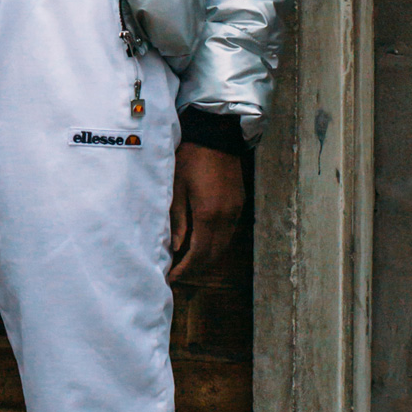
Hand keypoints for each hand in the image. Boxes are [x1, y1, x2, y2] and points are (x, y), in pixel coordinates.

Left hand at [169, 142, 243, 278]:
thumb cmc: (190, 157)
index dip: (186, 269)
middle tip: (178, 274)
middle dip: (196, 268)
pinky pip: (228, 234)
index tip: (172, 277)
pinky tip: (203, 244)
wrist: (216, 135)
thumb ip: (178, 218)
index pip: (199, 253)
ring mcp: (235, 211)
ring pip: (223, 246)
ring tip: (188, 263)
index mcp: (208, 213)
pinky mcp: (239, 204)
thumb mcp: (176, 187)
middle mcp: (226, 217)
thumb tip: (176, 246)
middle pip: (213, 255)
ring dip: (207, 258)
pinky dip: (216, 244)